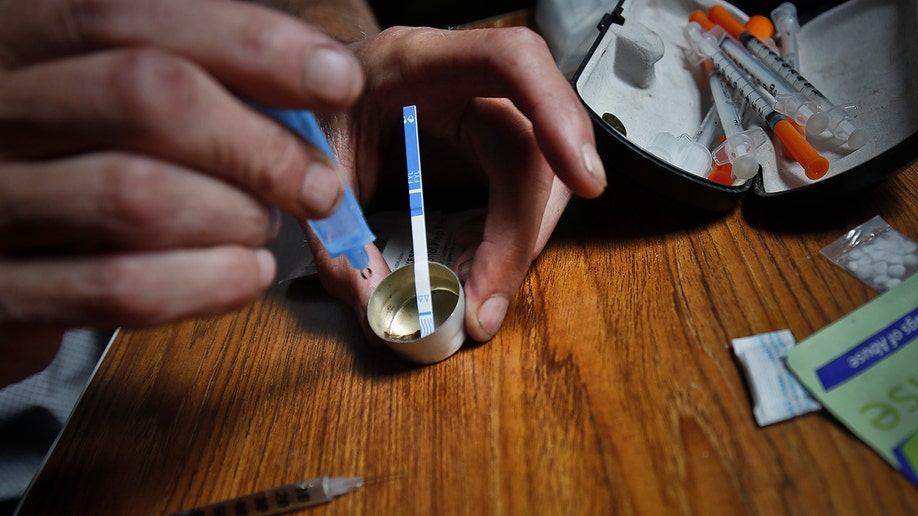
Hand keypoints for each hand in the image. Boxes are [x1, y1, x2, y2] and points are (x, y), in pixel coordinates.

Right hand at [0, 0, 363, 384]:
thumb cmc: (69, 162)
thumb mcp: (108, 95)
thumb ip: (194, 77)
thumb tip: (316, 80)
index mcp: (23, 40)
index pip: (130, 14)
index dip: (251, 44)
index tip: (336, 79)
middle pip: (147, 97)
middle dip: (260, 145)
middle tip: (316, 183)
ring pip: (139, 197)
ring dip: (236, 217)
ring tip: (262, 226)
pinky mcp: (4, 291)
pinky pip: (122, 288)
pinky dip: (209, 283)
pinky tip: (244, 272)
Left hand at [306, 26, 606, 342]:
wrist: (307, 90)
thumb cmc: (310, 107)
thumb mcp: (311, 159)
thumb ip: (334, 228)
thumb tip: (375, 303)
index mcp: (417, 60)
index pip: (512, 62)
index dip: (556, 113)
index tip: (583, 180)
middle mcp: (464, 84)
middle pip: (533, 148)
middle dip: (522, 232)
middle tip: (486, 303)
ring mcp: (483, 116)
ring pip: (541, 180)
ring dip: (520, 246)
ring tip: (482, 299)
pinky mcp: (487, 149)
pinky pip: (522, 197)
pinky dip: (508, 243)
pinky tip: (482, 273)